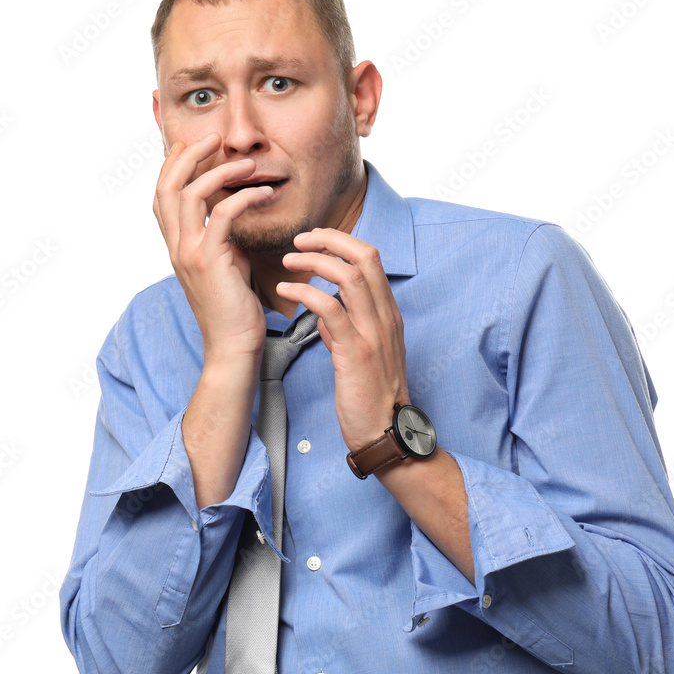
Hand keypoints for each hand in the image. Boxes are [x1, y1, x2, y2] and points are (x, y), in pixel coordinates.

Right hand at [153, 136, 269, 360]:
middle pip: (166, 186)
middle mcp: (176, 246)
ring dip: (219, 170)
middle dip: (187, 156)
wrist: (233, 345)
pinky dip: (244, 197)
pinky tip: (264, 193)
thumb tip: (233, 212)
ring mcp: (188, 253)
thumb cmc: (235, 307)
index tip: (194, 143)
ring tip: (247, 163)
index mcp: (176, 245)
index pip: (162, 194)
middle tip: (213, 138)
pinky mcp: (209, 261)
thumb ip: (222, 236)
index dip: (173, 164)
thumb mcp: (226, 263)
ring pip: (189, 194)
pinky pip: (222, 214)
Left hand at [277, 229, 408, 450]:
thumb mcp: (362, 355)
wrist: (386, 433)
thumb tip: (323, 311)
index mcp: (388, 314)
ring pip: (350, 277)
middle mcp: (386, 317)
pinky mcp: (356, 352)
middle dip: (330, 239)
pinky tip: (285, 290)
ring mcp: (374, 333)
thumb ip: (344, 329)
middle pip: (365, 257)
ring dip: (314, 261)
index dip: (341, 242)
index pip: (371, 259)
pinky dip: (305, 292)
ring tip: (288, 260)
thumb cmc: (371, 397)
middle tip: (300, 239)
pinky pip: (330, 309)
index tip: (314, 241)